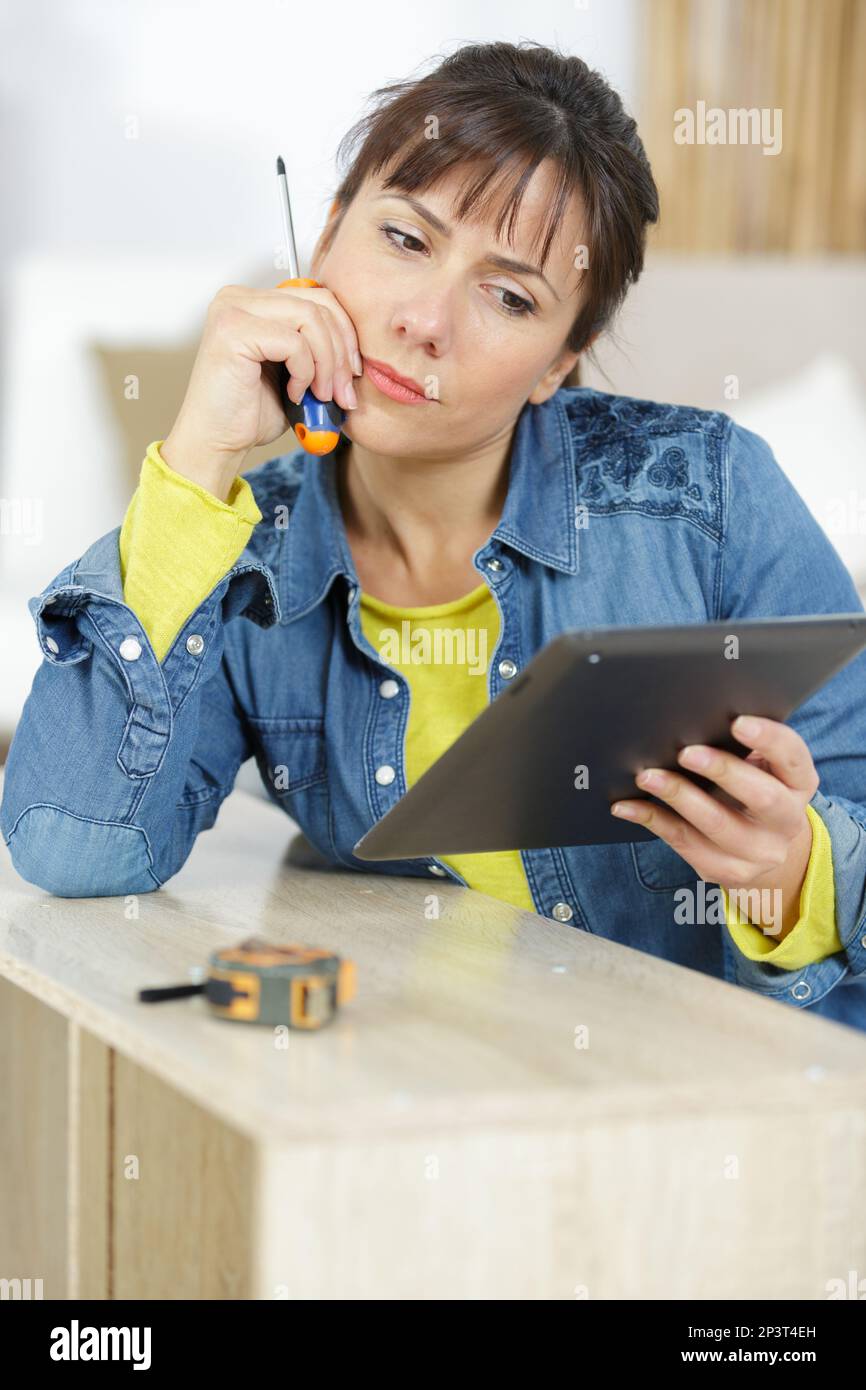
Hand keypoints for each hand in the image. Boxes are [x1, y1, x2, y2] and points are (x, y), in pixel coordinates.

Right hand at [162, 282, 362, 496]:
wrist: (216, 443)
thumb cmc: (249, 413)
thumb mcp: (296, 374)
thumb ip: (318, 349)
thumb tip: (359, 350)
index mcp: (255, 302)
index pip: (318, 297)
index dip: (345, 333)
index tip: (353, 372)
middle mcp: (240, 298)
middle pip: (319, 304)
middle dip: (342, 351)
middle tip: (344, 391)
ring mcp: (233, 310)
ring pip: (311, 319)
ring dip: (327, 364)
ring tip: (321, 395)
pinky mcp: (233, 330)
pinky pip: (295, 342)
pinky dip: (305, 372)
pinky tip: (294, 393)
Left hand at [610, 715, 818, 939]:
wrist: (762, 848)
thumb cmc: (751, 786)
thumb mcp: (761, 767)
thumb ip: (742, 747)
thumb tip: (691, 719)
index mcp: (798, 783)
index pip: (792, 757)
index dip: (768, 739)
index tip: (737, 721)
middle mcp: (787, 820)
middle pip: (762, 797)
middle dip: (722, 771)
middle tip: (686, 752)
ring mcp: (760, 852)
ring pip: (718, 825)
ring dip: (679, 796)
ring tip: (647, 775)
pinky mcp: (727, 871)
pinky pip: (684, 844)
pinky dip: (652, 820)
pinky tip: (627, 806)